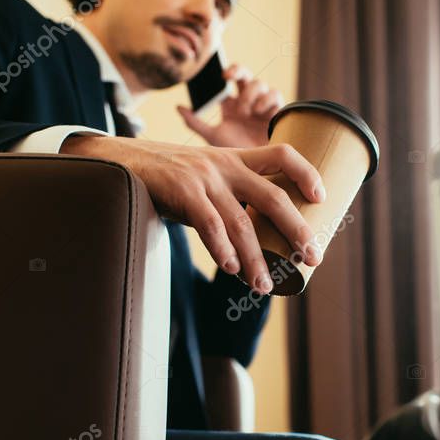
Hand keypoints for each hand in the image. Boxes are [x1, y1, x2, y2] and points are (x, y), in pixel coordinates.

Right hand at [61, 135, 325, 294]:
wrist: (116, 161)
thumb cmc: (163, 178)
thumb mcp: (201, 177)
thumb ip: (225, 200)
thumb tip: (249, 243)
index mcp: (233, 158)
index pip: (281, 154)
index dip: (307, 173)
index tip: (323, 198)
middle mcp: (223, 166)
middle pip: (273, 196)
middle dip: (297, 229)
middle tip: (312, 257)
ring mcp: (203, 179)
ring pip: (242, 222)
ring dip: (257, 258)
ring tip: (265, 285)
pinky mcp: (181, 192)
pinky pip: (209, 224)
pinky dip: (222, 249)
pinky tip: (232, 269)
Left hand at [176, 64, 283, 148]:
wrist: (255, 171)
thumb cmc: (234, 153)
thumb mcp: (212, 137)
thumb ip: (195, 122)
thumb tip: (178, 107)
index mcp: (232, 103)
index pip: (230, 78)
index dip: (228, 71)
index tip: (221, 75)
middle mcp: (248, 101)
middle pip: (245, 75)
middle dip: (238, 73)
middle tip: (229, 80)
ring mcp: (263, 106)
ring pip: (260, 84)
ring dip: (251, 94)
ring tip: (246, 111)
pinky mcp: (277, 113)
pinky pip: (275, 96)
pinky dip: (267, 100)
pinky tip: (259, 112)